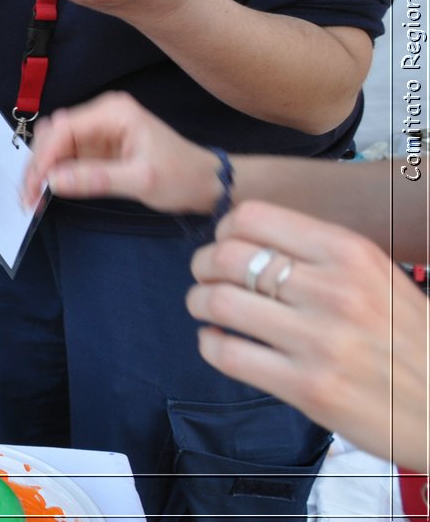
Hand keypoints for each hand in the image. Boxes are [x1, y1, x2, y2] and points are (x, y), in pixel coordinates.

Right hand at [23, 91, 221, 212]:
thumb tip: (53, 182)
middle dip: (37, 165)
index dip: (43, 158)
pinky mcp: (97, 146)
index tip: (33, 189)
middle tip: (28, 199)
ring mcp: (97, 130)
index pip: (64, 130)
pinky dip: (53, 173)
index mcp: (113, 112)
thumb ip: (97, 179)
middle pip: (53, 134)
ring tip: (33, 199)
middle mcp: (101, 115)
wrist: (206, 182)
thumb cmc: (181, 177)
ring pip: (54, 145)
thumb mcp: (142, 180)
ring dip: (41, 170)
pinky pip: (65, 156)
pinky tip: (47, 192)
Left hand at [186, 202, 428, 472]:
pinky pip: (228, 354)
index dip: (224, 231)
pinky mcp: (309, 388)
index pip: (252, 217)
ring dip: (199, 303)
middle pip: (226, 257)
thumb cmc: (407, 338)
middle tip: (206, 279)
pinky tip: (219, 342)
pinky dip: (210, 344)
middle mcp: (334, 291)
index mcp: (350, 253)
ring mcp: (320, 341)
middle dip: (203, 266)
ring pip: (218, 302)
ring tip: (208, 309)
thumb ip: (319, 255)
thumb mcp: (377, 276)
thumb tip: (244, 237)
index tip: (224, 245)